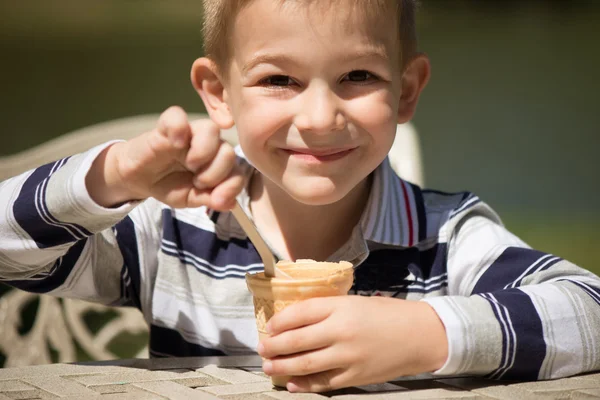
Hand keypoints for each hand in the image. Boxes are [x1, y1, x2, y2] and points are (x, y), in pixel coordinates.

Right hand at [87, 106, 243, 209]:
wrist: (140, 178)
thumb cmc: (169, 184)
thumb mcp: (191, 198)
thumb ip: (210, 199)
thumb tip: (231, 203)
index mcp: (218, 163)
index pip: (237, 171)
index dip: (231, 186)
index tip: (216, 199)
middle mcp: (209, 145)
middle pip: (228, 150)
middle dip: (216, 173)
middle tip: (197, 181)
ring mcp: (189, 133)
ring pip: (211, 129)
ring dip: (203, 153)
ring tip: (189, 165)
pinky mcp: (167, 125)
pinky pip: (177, 115)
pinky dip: (178, 129)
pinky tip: (174, 144)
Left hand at [257, 296, 447, 392]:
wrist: (419, 336)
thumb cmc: (386, 314)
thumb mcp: (355, 302)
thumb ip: (328, 310)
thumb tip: (296, 321)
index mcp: (341, 307)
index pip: (299, 313)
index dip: (279, 321)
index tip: (268, 327)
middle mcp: (341, 331)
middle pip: (296, 341)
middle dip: (274, 346)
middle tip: (261, 349)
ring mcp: (348, 356)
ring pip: (305, 364)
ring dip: (282, 367)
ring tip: (268, 367)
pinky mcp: (355, 377)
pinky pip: (323, 383)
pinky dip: (304, 385)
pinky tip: (292, 384)